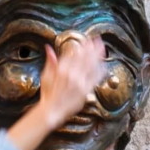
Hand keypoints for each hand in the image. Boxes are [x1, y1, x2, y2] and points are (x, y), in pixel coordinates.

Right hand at [5, 35, 105, 149]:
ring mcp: (80, 83)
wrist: (52, 110)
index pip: (74, 53)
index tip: (86, 39)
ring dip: (98, 55)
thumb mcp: (45, 76)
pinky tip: (104, 64)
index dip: (81, 45)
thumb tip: (49, 48)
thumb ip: (50, 61)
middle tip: (97, 39)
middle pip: (84, 57)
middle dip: (91, 47)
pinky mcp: (85, 91)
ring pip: (91, 65)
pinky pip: (95, 78)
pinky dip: (100, 70)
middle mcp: (72, 75)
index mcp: (61, 69)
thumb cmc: (48, 94)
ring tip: (103, 47)